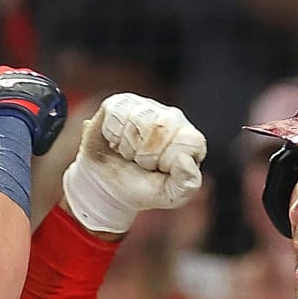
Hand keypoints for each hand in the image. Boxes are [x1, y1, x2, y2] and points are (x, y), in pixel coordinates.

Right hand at [60, 93, 206, 234]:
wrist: (107, 186)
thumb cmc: (142, 187)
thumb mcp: (168, 195)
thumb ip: (186, 184)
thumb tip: (185, 160)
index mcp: (189, 140)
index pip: (188, 141)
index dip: (167, 160)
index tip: (158, 170)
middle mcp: (172, 118)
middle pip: (161, 127)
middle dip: (145, 154)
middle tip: (140, 163)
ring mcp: (147, 107)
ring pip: (139, 118)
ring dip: (127, 144)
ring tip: (128, 152)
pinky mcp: (122, 103)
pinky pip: (117, 112)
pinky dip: (112, 133)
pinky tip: (115, 141)